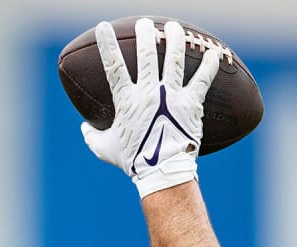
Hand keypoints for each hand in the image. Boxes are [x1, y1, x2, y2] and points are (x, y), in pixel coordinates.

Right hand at [81, 19, 219, 197]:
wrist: (161, 171)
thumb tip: (83, 128)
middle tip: (145, 24)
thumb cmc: (132, 161)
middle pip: (147, 55)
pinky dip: (209, 64)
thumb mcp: (104, 149)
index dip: (106, 45)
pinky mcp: (191, 104)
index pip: (113, 67)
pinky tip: (213, 51)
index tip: (102, 27)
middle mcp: (149, 93)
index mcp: (126, 101)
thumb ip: (91, 136)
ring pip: (174, 60)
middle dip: (145, 35)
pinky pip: (202, 79)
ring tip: (173, 27)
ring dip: (174, 40)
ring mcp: (172, 96)